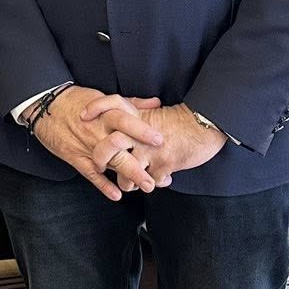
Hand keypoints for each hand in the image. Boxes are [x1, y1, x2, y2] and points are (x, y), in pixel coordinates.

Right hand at [33, 86, 165, 199]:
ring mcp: (87, 145)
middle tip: (158, 176)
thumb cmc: (78, 100)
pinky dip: (103, 185)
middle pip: (121, 147)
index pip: (126, 121)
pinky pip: (90, 173)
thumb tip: (156, 103)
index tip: (160, 140)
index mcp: (106, 113)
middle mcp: (98, 131)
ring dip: (128, 176)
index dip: (143, 131)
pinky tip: (116, 195)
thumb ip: (132, 102)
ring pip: (109, 162)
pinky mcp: (75, 157)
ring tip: (146, 186)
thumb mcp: (104, 97)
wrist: (46, 107)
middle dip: (139, 163)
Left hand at [81, 99, 225, 181]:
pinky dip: (150, 184)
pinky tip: (155, 181)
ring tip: (129, 183)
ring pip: (126, 172)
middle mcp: (141, 133)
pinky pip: (149, 181)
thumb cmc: (182, 120)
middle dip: (101, 159)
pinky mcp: (164, 165)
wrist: (205, 126)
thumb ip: (140, 112)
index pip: (112, 104)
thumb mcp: (157, 112)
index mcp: (139, 116)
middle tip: (100, 166)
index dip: (96, 107)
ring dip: (126, 181)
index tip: (83, 116)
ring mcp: (151, 150)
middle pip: (110, 145)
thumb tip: (128, 111)